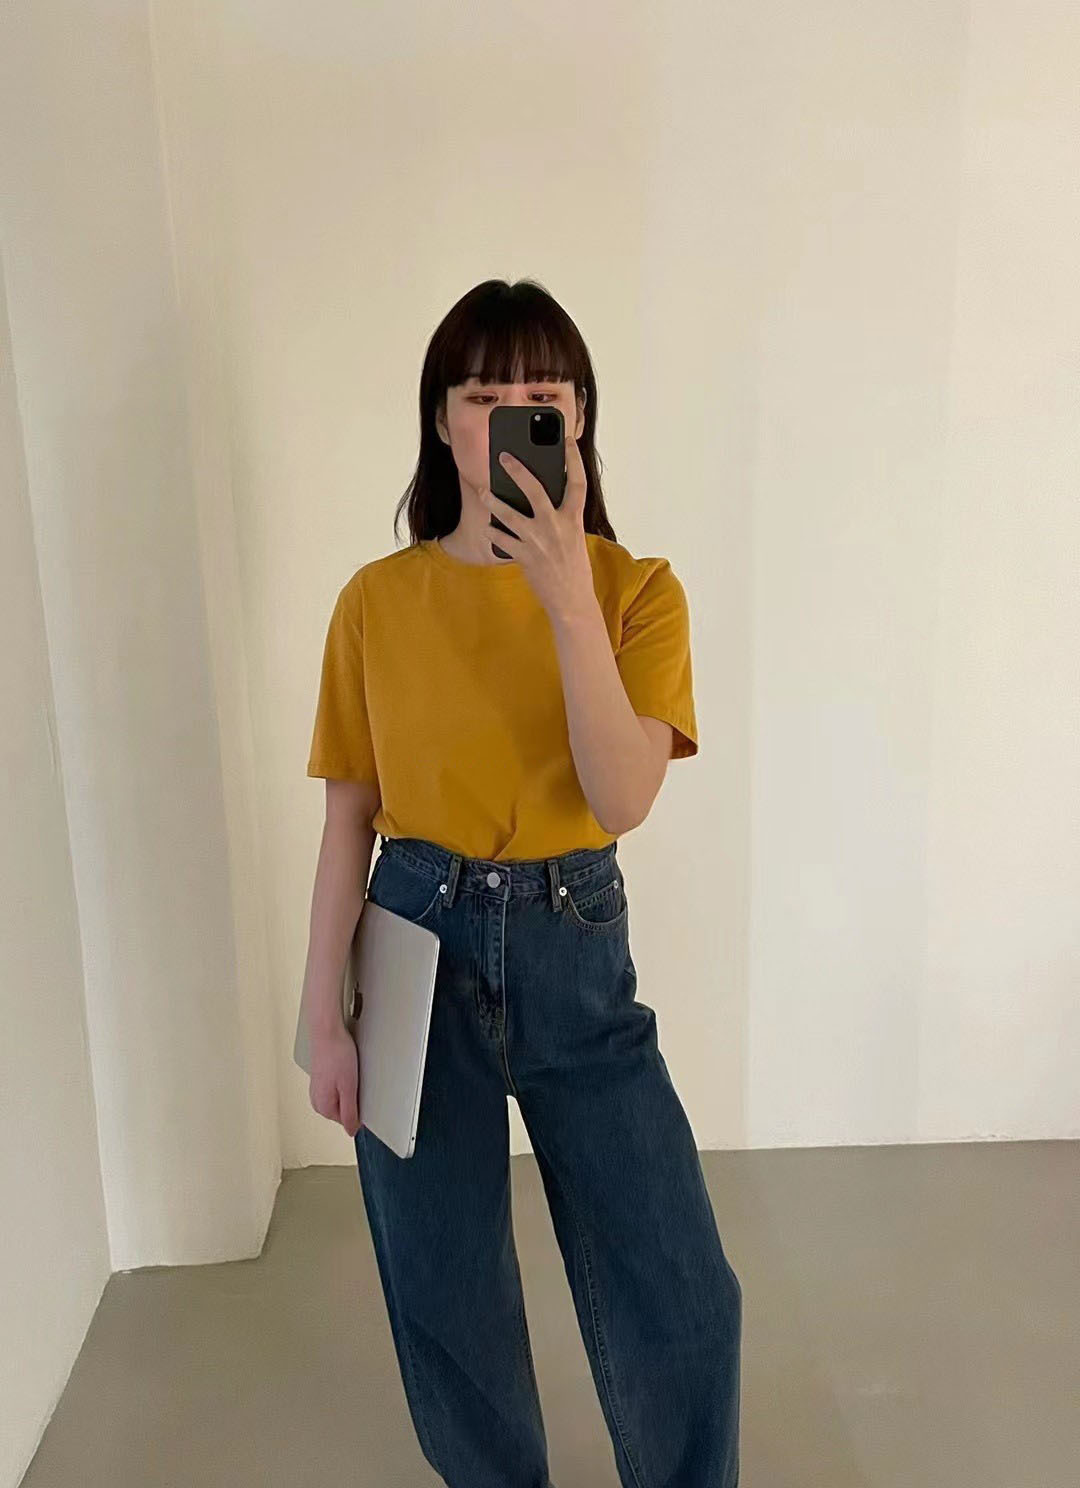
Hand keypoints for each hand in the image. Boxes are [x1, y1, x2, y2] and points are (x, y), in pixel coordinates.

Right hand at [309, 1022, 361, 1136]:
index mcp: (323, 1106)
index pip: (346, 1121)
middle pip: (343, 1110)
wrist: (326, 1031)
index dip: (359, 1110)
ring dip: (348, 1089)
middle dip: (353, 1100)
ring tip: (351, 1073)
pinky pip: (336, 1087)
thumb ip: (349, 1112)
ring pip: (339, 1098)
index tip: (365, 1097)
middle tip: (358, 1083)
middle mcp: (316, 1100)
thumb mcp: (348, 1088)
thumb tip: (351, 1131)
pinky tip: (347, 1069)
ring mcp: (317, 1088)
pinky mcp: (320, 1078)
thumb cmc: (336, 1054)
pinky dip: (343, 1081)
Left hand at [480, 432, 595, 622]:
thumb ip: (560, 517)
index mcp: (574, 519)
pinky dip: (493, 530)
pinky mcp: (524, 556)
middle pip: (534, 489)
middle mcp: (556, 526)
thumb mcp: (574, 537)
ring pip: (509, 513)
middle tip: (504, 456)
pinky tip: (487, 525)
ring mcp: (538, 541)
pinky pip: (502, 538)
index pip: (577, 482)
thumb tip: (539, 497)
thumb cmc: (573, 568)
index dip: (573, 459)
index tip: (566, 440)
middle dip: (517, 469)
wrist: (572, 601)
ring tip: (483, 491)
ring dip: (493, 500)